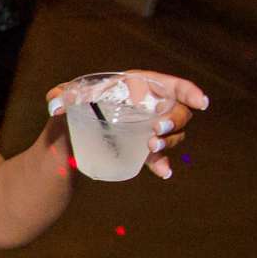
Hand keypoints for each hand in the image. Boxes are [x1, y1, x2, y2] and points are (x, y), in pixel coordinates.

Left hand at [44, 70, 208, 180]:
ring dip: (167, 142)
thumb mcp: (68, 97)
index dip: (190, 92)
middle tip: (156, 129)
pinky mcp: (143, 148)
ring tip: (150, 148)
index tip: (202, 103)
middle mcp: (150, 106)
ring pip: (172, 134)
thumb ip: (62, 95)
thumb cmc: (74, 105)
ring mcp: (149, 128)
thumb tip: (55, 103)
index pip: (172, 85)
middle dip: (174, 120)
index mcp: (138, 86)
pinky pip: (160, 157)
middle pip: (178, 112)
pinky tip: (163, 172)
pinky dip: (162, 164)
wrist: (70, 133)